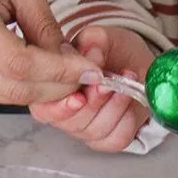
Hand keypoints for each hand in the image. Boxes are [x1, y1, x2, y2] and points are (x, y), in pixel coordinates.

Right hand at [0, 0, 96, 104]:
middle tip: (86, 75)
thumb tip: (71, 61)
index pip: (18, 63)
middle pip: (14, 88)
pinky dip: (25, 89)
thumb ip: (45, 24)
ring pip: (8, 97)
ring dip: (45, 91)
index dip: (58, 71)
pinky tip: (41, 74)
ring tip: (68, 73)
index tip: (89, 67)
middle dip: (58, 86)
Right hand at [29, 26, 155, 151]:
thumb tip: (91, 52)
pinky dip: (127, 117)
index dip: (60, 106)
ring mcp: (84, 130)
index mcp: (50, 91)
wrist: (133, 62)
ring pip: (95, 130)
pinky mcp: (107, 140)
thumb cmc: (108, 51)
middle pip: (71, 122)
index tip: (79, 95)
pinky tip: (129, 96)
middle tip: (107, 82)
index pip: (44, 109)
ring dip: (114, 105)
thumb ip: (91, 42)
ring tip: (125, 80)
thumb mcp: (99, 37)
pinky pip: (116, 138)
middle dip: (93, 101)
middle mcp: (63, 114)